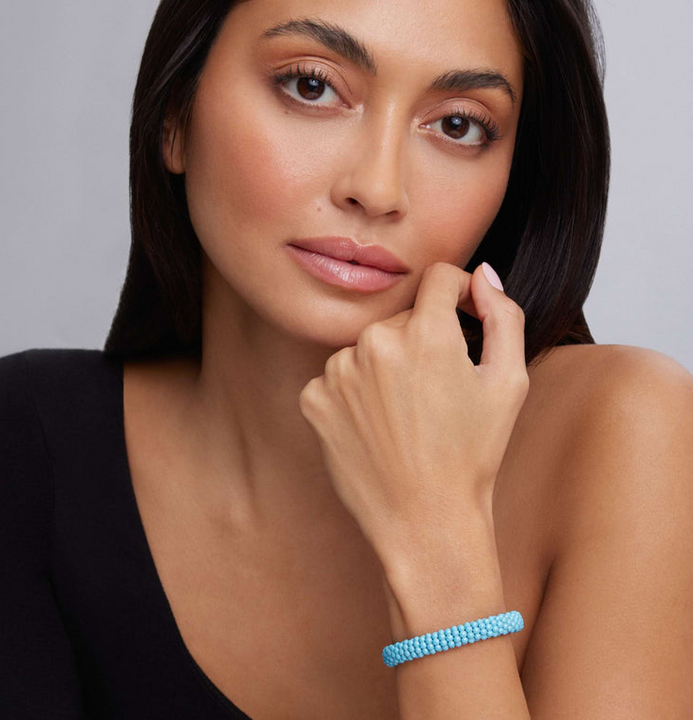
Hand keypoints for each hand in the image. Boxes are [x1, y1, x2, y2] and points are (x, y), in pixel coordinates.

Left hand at [298, 262, 528, 567]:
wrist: (425, 520)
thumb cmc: (472, 454)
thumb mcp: (508, 382)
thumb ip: (503, 316)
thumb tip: (483, 276)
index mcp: (426, 333)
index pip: (438, 278)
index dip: (457, 292)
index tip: (462, 314)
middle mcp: (374, 343)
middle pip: (402, 317)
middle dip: (422, 340)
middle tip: (436, 391)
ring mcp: (338, 372)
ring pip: (368, 347)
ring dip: (386, 366)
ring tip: (405, 414)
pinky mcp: (314, 398)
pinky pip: (338, 376)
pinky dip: (356, 393)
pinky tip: (376, 426)